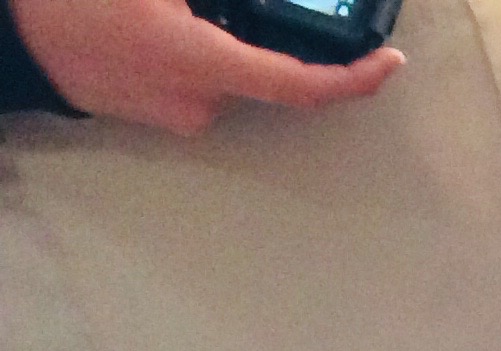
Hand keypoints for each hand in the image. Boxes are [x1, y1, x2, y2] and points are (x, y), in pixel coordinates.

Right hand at [9, 0, 399, 133]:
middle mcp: (199, 104)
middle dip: (251, 28)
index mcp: (203, 64)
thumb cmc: (76, 2)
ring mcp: (176, 116)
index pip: (302, 85)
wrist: (12, 34)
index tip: (390, 64)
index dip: (355, 79)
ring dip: (213, 36)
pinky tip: (148, 22)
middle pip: (260, 65)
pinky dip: (189, 50)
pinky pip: (193, 78)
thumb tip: (235, 10)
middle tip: (198, 3)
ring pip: (225, 69)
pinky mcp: (155, 117)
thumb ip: (218, 1)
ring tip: (157, 9)